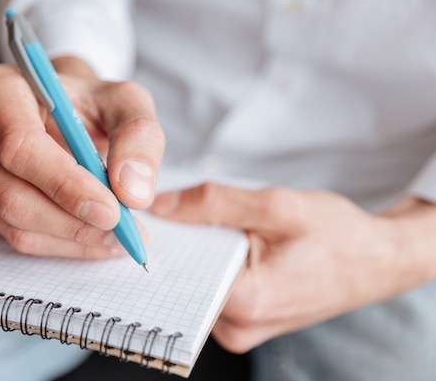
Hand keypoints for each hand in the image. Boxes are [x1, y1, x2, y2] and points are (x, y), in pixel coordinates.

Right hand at [0, 59, 164, 258]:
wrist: (65, 113)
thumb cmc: (90, 104)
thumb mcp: (126, 102)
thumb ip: (138, 137)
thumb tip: (132, 192)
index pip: (20, 145)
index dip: (65, 184)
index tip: (112, 210)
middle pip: (12, 194)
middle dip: (75, 221)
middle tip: (126, 230)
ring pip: (15, 223)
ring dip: (73, 237)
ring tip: (119, 234)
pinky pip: (16, 237)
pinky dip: (63, 244)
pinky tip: (95, 235)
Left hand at [151, 183, 435, 352]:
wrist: (375, 260)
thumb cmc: (337, 235)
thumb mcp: (277, 206)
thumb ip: (214, 203)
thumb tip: (162, 205)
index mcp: (245, 302)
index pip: (178, 272)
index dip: (166, 239)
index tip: (157, 214)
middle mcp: (237, 327)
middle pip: (184, 278)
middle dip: (183, 242)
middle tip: (196, 214)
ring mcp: (241, 330)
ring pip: (196, 283)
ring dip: (200, 252)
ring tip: (226, 230)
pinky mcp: (245, 322)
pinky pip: (212, 289)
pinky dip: (213, 263)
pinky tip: (232, 245)